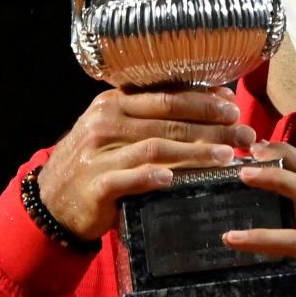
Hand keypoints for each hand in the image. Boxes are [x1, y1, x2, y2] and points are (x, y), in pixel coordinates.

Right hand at [37, 87, 255, 240]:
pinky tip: (174, 178)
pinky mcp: (95, 184)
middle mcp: (106, 121)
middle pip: (169, 119)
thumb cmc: (96, 162)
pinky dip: (152, 177)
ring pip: (156, 146)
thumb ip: (151, 118)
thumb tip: (210, 111)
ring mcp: (99, 152)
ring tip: (226, 156)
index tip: (233, 105)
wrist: (51, 201)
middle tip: (244, 132)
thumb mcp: (116, 130)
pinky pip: (128, 178)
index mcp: (114, 102)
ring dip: (195, 151)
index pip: (166, 94)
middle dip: (212, 125)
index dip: (203, 99)